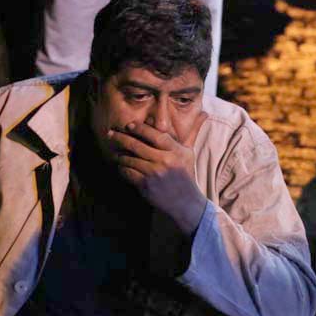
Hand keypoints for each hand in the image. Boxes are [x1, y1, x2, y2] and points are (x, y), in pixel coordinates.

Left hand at [107, 112, 208, 234]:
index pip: (155, 135)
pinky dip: (122, 168)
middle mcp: (165, 161)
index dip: (141, 128)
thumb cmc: (186, 173)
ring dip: (120, 155)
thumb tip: (204, 113)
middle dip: (121, 138)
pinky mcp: (146, 186)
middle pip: (137, 145)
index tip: (129, 124)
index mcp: (175, 151)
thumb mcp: (189, 152)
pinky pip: (128, 173)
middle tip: (111, 134)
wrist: (186, 202)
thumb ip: (193, 132)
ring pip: (130, 159)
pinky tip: (121, 166)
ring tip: (115, 151)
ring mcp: (154, 174)